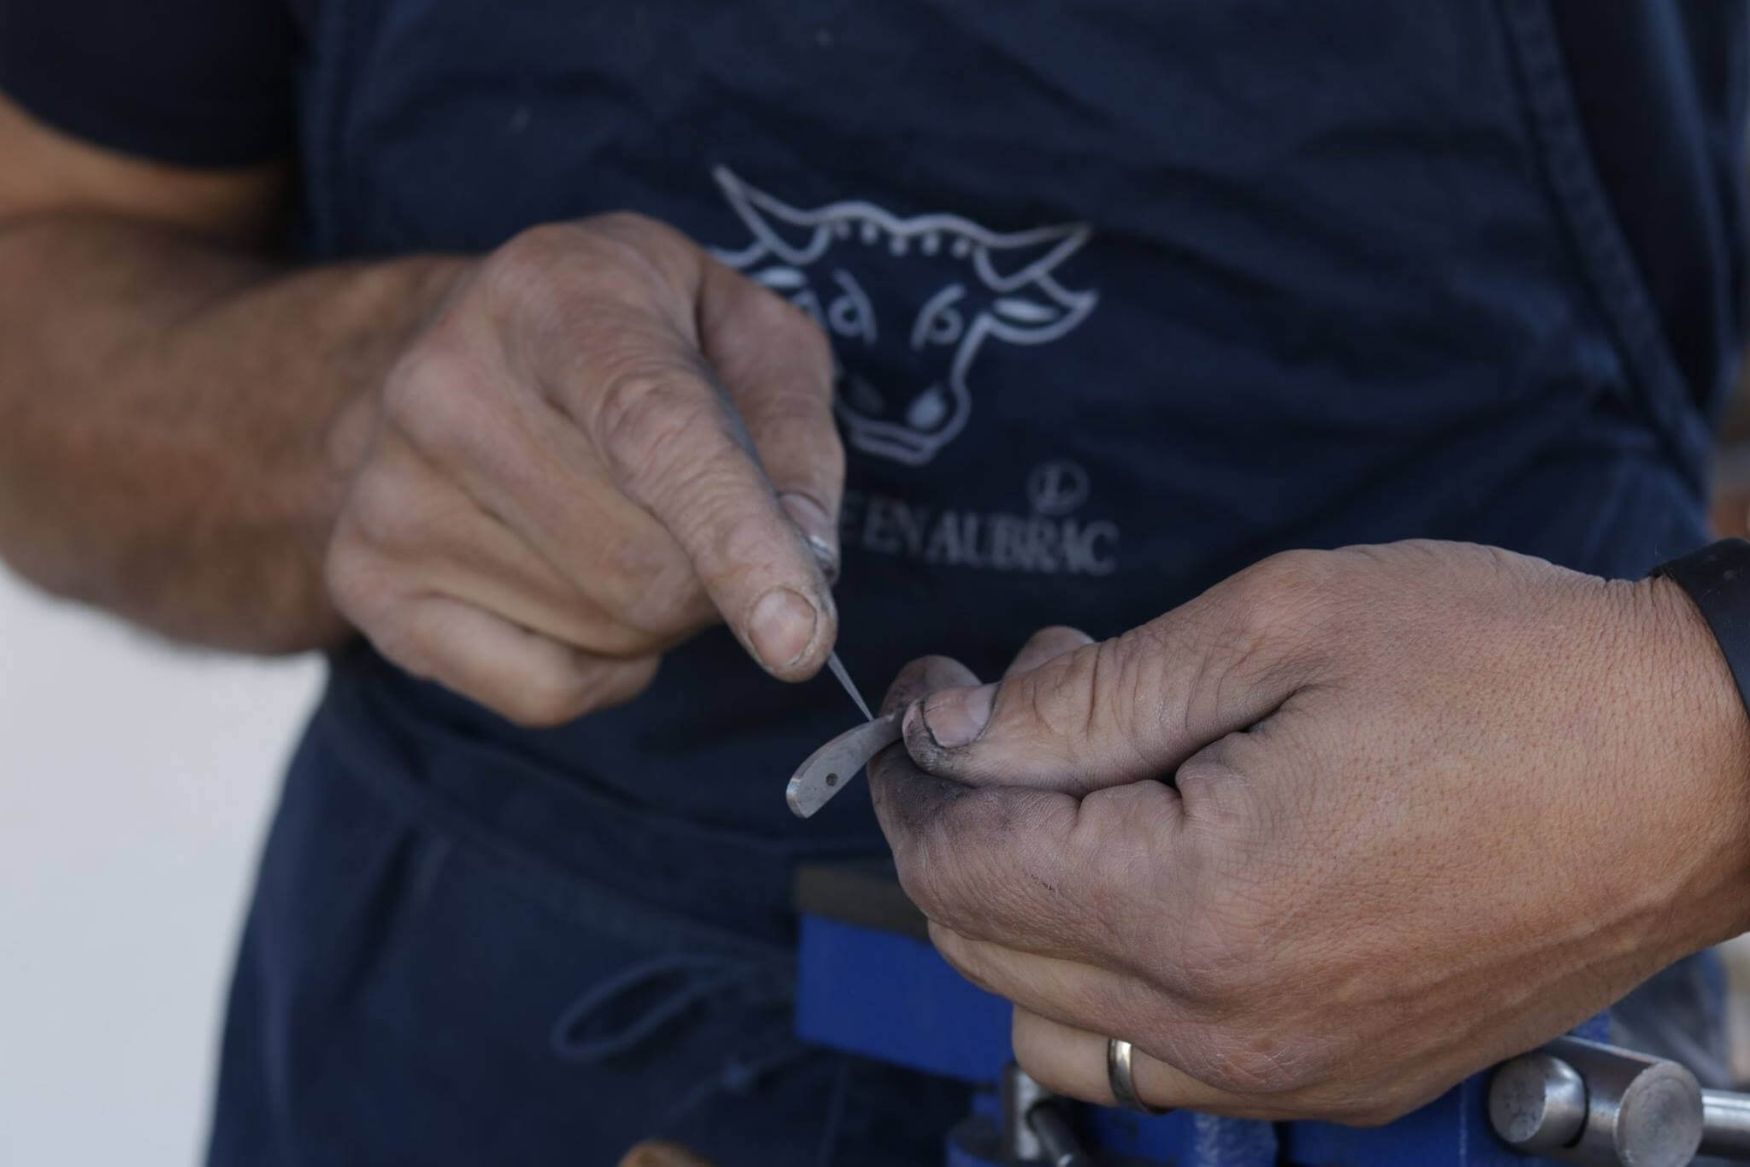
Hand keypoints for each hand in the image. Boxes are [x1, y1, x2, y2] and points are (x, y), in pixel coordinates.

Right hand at [325, 214, 841, 724]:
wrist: (445, 344)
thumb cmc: (630, 337)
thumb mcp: (743, 328)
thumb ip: (795, 430)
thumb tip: (807, 557)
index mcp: (555, 295)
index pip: (654, 431)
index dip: (735, 538)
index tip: (801, 638)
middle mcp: (447, 386)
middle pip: (649, 566)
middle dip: (717, 573)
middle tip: (698, 511)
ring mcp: (388, 491)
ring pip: (609, 634)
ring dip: (661, 613)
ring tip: (622, 521)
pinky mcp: (365, 581)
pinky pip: (547, 690)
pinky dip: (604, 667)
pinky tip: (579, 587)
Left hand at [869, 542, 1749, 1122]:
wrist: (1702, 765)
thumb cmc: (1510, 673)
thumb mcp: (1277, 627)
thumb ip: (1087, 698)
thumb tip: (955, 734)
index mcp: (1200, 908)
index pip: (963, 867)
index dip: (918, 774)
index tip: (932, 700)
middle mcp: (1229, 1026)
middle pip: (985, 950)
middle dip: (969, 822)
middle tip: (1035, 709)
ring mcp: (1286, 1073)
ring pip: (1052, 1021)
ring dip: (1028, 908)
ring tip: (1103, 788)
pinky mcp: (1336, 1078)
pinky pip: (1154, 1059)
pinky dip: (1110, 974)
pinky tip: (1165, 868)